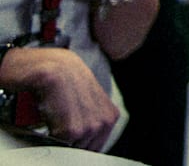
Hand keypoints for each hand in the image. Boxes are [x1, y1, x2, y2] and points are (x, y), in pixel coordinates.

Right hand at [2, 46, 119, 150]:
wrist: (54, 68)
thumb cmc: (67, 81)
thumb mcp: (89, 100)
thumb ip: (93, 118)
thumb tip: (85, 137)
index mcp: (111, 116)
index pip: (96, 145)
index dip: (81, 142)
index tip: (72, 136)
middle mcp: (104, 123)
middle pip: (84, 148)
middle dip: (70, 141)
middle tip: (59, 120)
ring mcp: (89, 128)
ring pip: (71, 148)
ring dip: (59, 137)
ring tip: (56, 115)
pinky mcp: (71, 131)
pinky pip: (58, 145)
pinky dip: (49, 135)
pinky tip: (50, 115)